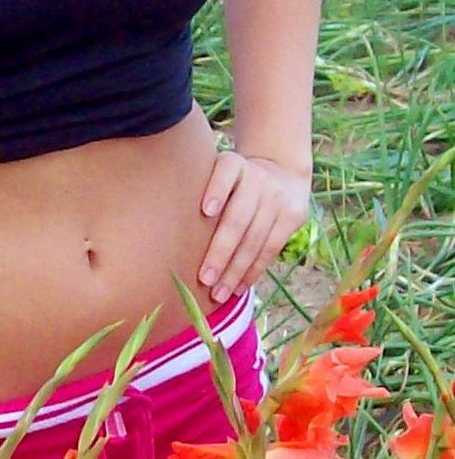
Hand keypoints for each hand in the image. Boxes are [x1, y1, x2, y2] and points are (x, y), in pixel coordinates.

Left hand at [198, 152, 309, 303]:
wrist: (282, 172)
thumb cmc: (233, 183)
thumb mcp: (218, 174)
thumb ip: (199, 190)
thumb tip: (165, 231)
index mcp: (234, 164)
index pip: (227, 171)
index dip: (217, 190)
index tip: (205, 210)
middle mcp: (258, 178)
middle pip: (239, 217)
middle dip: (221, 251)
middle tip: (204, 278)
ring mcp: (277, 197)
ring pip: (255, 239)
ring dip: (235, 271)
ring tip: (218, 293)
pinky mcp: (292, 216)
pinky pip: (270, 249)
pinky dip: (253, 271)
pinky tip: (238, 288)